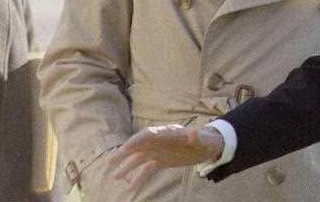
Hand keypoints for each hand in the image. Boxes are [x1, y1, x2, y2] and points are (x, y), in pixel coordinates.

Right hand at [108, 124, 223, 190]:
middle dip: (125, 152)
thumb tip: (193, 133)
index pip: (149, 134)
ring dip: (128, 166)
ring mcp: (160, 151)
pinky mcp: (162, 160)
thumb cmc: (207, 139)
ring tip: (115, 177)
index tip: (126, 147)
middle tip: (110, 161)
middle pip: (140, 145)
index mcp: (168, 132)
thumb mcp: (204, 139)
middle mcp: (161, 140)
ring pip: (140, 158)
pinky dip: (140, 177)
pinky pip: (148, 169)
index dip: (138, 139)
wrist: (208, 146)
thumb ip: (197, 137)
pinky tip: (132, 188)